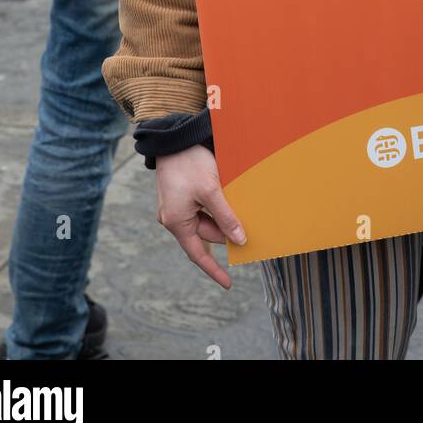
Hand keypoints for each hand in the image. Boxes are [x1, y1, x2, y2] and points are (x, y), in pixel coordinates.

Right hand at [155, 144, 246, 288]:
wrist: (174, 138)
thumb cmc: (189, 163)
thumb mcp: (211, 191)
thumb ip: (226, 217)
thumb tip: (239, 239)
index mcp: (177, 222)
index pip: (197, 254)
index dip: (214, 270)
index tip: (228, 284)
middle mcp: (174, 217)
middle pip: (206, 233)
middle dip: (226, 230)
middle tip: (249, 225)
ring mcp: (177, 206)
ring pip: (206, 219)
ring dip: (222, 215)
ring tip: (238, 203)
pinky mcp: (182, 195)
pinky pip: (202, 207)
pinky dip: (216, 205)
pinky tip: (228, 196)